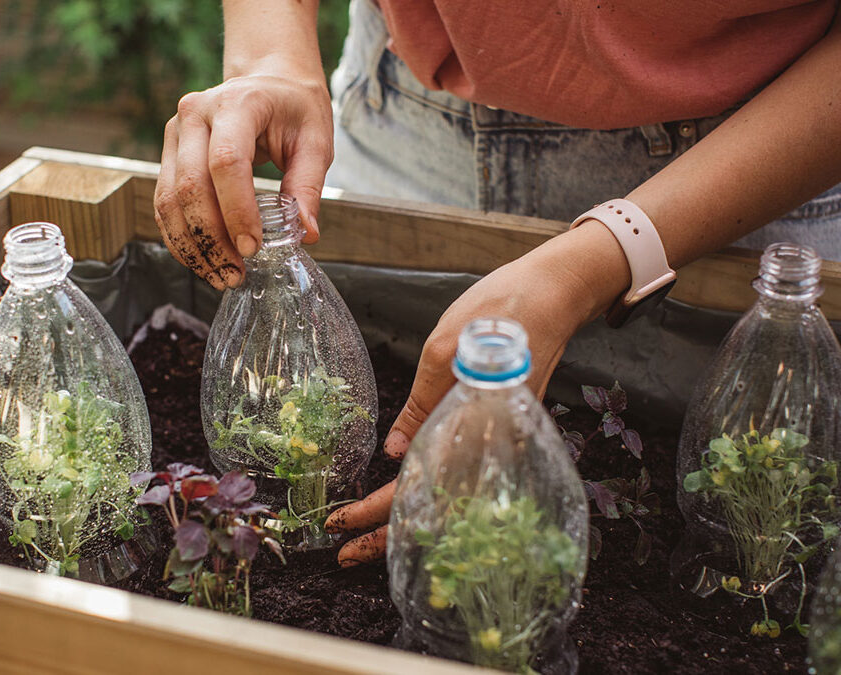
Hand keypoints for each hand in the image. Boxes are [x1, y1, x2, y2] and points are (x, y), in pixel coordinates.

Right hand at [153, 73, 332, 289]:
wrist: (267, 82)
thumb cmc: (293, 110)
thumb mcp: (315, 141)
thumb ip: (308, 186)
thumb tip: (305, 234)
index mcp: (237, 103)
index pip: (226, 162)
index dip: (236, 210)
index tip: (253, 247)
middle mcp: (195, 114)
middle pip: (190, 186)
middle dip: (211, 238)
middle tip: (235, 273)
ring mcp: (175, 133)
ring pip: (168, 200)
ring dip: (192, 245)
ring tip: (221, 275)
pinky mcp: (168, 154)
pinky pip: (163, 203)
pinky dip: (180, 237)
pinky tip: (203, 260)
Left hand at [325, 223, 630, 565]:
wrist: (555, 292)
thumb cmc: (499, 311)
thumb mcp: (443, 348)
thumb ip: (421, 405)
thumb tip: (395, 453)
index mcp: (475, 426)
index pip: (418, 486)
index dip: (377, 510)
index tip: (339, 524)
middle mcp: (492, 445)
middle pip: (435, 505)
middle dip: (388, 532)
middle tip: (343, 553)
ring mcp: (500, 440)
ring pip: (448, 495)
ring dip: (408, 519)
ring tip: (367, 540)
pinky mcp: (501, 428)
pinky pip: (463, 474)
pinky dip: (432, 494)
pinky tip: (410, 500)